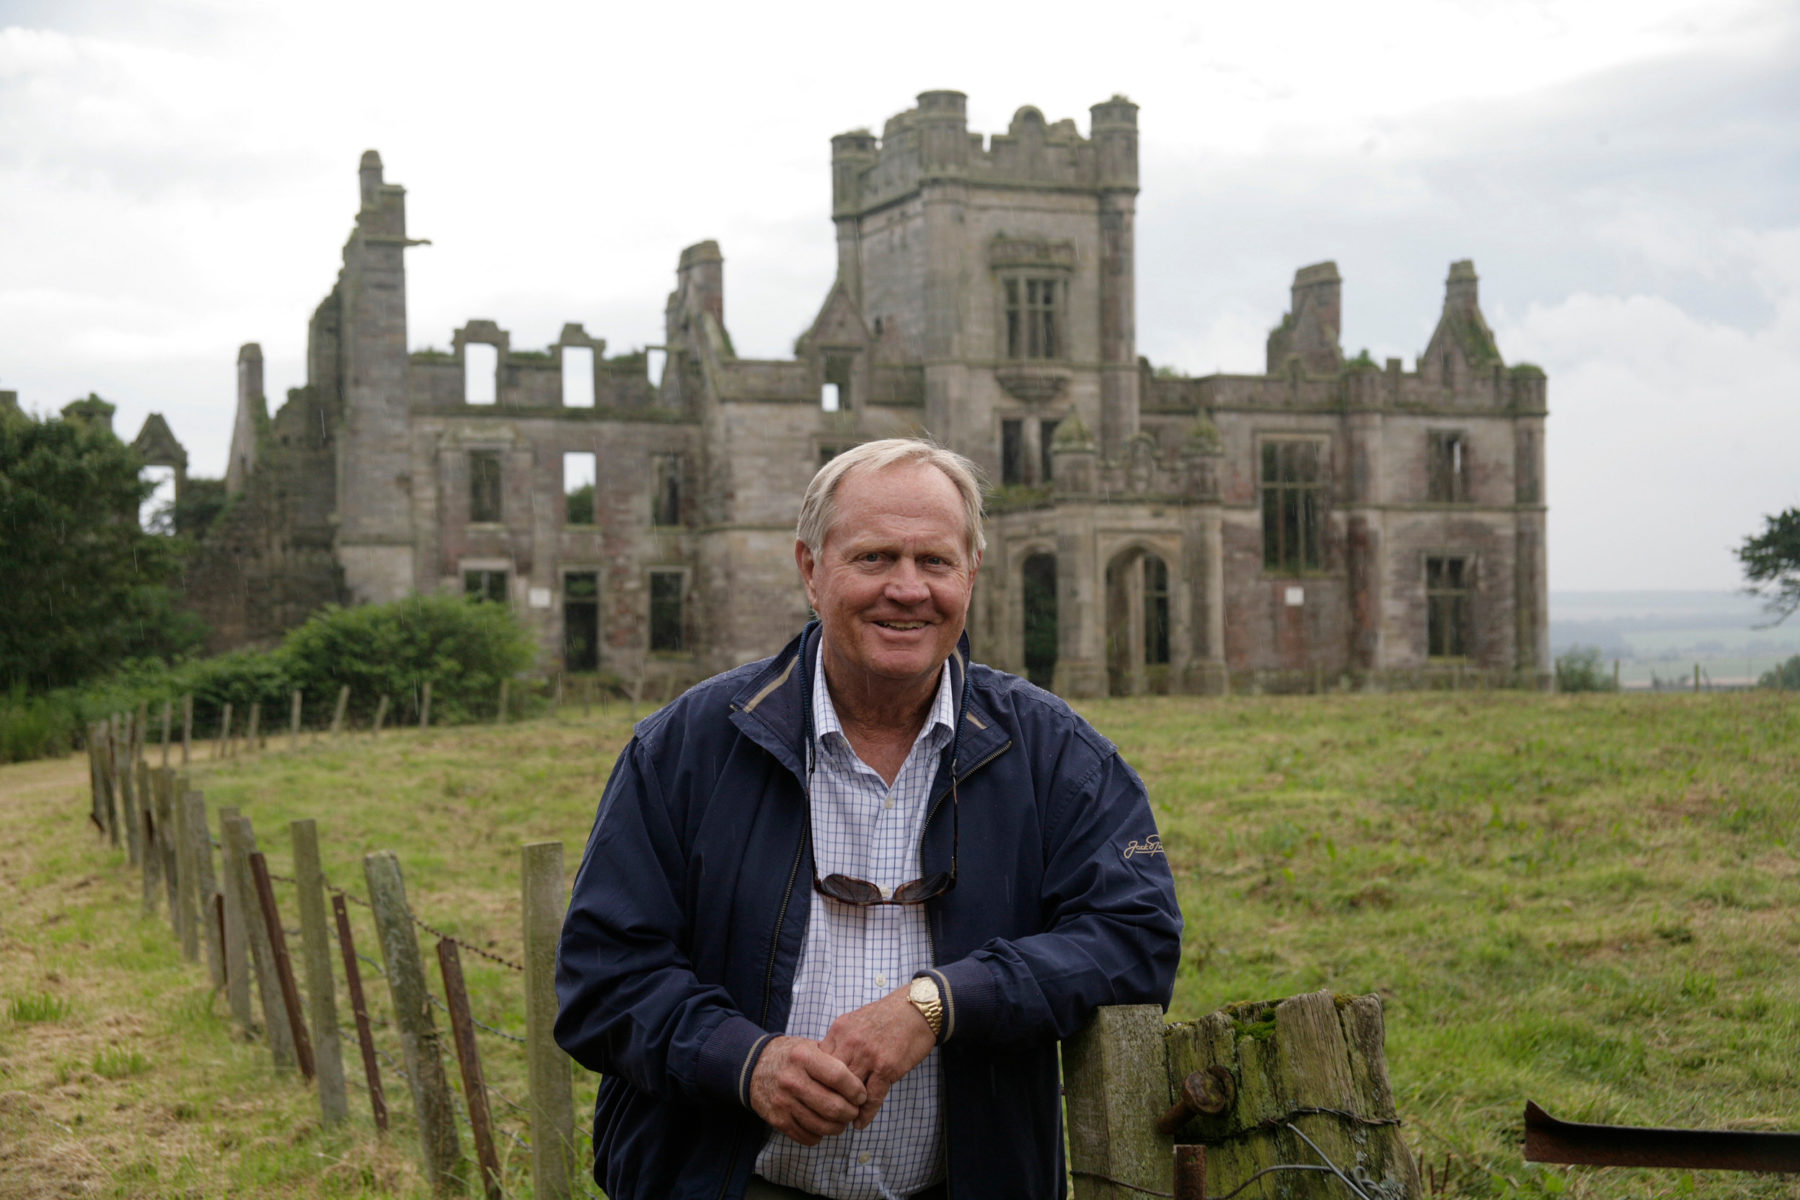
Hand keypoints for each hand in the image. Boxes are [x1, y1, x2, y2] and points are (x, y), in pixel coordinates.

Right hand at [749, 1036, 867, 1146]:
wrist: (753, 1066)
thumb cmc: (791, 1057)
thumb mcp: (810, 1047)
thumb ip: (834, 1060)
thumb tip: (862, 1082)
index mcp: (803, 1057)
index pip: (839, 1077)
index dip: (856, 1090)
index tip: (861, 1095)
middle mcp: (792, 1080)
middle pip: (833, 1106)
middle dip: (851, 1112)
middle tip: (854, 1110)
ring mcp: (783, 1102)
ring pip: (822, 1126)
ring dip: (838, 1127)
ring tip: (842, 1120)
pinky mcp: (777, 1120)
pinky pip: (807, 1136)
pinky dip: (820, 1135)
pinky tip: (823, 1125)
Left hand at [820, 986, 936, 1128]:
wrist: (919, 1008)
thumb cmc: (888, 1014)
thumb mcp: (857, 1020)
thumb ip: (841, 1040)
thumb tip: (827, 1062)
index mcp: (840, 1030)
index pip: (817, 1062)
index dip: (816, 1082)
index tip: (817, 1096)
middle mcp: (850, 1042)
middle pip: (829, 1079)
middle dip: (827, 1098)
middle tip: (826, 1114)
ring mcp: (868, 1056)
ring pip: (848, 1091)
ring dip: (846, 1109)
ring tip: (843, 1121)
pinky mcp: (887, 1068)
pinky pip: (872, 1098)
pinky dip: (865, 1114)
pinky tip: (860, 1123)